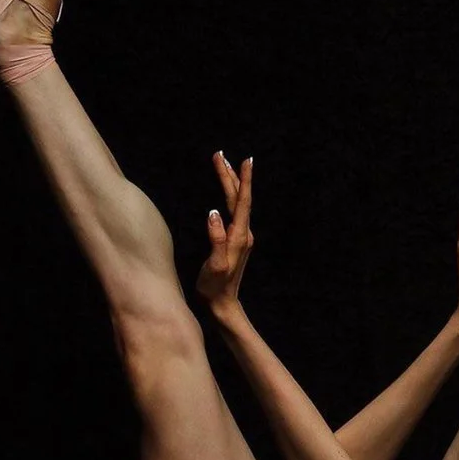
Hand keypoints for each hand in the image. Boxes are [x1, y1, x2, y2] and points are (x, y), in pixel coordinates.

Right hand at [198, 152, 256, 310]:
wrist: (223, 305)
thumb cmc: (215, 287)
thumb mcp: (215, 265)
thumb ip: (216, 239)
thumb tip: (213, 213)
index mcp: (240, 236)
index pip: (242, 202)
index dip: (243, 180)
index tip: (245, 160)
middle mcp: (244, 233)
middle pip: (238, 198)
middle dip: (230, 175)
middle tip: (220, 155)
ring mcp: (240, 237)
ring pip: (235, 203)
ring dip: (229, 183)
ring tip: (221, 165)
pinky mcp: (234, 240)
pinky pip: (232, 211)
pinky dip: (228, 197)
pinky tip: (223, 194)